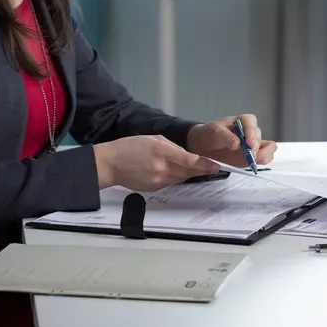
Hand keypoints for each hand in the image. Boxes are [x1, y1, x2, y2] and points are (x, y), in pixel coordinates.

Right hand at [93, 135, 221, 190]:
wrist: (110, 164)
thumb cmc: (129, 147)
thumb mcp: (153, 139)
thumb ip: (172, 146)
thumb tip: (187, 154)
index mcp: (161, 151)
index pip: (188, 160)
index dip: (204, 164)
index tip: (216, 165)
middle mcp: (161, 167)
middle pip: (188, 171)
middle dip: (202, 169)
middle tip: (214, 167)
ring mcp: (158, 180)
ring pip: (181, 178)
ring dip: (190, 173)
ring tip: (199, 168)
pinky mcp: (154, 188)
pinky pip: (171, 182)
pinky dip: (177, 177)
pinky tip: (176, 171)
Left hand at [185, 114, 277, 167]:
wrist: (206, 146)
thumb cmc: (211, 134)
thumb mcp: (215, 132)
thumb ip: (226, 137)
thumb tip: (237, 144)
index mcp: (243, 121)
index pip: (251, 122)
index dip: (251, 132)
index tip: (248, 143)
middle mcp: (251, 132)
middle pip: (259, 137)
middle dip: (255, 147)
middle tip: (249, 155)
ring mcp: (253, 144)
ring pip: (267, 147)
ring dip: (263, 154)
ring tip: (254, 160)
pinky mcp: (253, 156)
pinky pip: (265, 157)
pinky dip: (263, 160)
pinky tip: (255, 164)